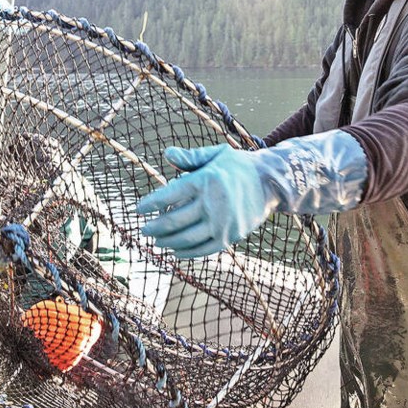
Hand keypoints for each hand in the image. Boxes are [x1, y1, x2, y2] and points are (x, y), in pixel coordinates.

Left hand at [136, 130, 367, 258]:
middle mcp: (212, 203)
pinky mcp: (230, 237)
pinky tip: (175, 251)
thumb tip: (166, 154)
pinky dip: (186, 253)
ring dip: (166, 242)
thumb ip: (191, 158)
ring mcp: (222, 223)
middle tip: (143, 229)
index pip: (168, 195)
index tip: (137, 209)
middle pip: (173, 220)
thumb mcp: (216, 154)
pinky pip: (203, 249)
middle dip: (154, 227)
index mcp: (205, 180)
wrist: (270, 182)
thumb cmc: (238, 166)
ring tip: (156, 240)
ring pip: (186, 238)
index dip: (150, 204)